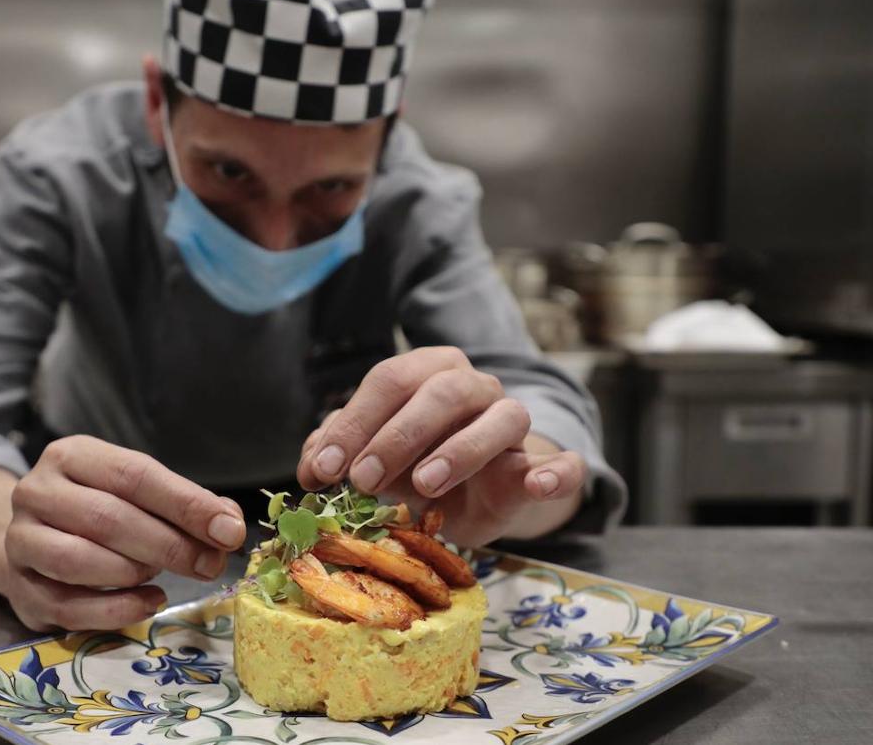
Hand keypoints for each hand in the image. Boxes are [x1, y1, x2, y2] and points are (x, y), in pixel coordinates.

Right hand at [3, 436, 245, 630]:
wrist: (34, 536)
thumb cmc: (98, 508)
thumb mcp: (138, 492)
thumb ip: (184, 505)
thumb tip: (228, 526)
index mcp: (72, 455)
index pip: (134, 475)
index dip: (185, 504)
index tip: (228, 530)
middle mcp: (36, 491)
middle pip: (107, 518)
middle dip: (170, 546)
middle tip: (210, 564)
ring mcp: (20, 539)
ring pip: (77, 560)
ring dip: (133, 573)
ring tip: (163, 577)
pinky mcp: (17, 587)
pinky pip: (66, 606)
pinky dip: (115, 610)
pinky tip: (149, 603)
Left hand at [295, 347, 585, 545]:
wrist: (477, 499)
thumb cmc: (416, 468)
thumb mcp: (372, 461)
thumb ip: (338, 454)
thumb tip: (312, 466)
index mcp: (427, 372)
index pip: (389, 382)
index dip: (353, 424)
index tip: (323, 470)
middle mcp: (473, 387)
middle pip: (441, 392)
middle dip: (397, 436)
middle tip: (364, 480)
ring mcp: (512, 422)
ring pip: (500, 417)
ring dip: (461, 450)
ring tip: (425, 485)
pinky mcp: (541, 464)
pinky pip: (560, 462)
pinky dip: (554, 471)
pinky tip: (536, 483)